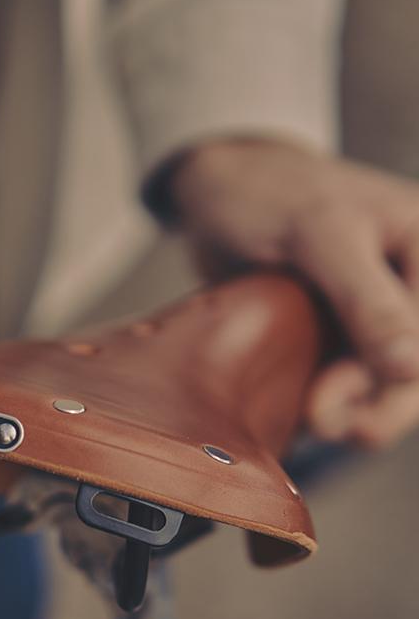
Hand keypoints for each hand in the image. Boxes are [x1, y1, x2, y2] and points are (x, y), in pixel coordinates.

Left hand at [170, 138, 418, 447]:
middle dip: (376, 408)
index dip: (399, 391)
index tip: (346, 419)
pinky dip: (333, 403)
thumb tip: (411, 369)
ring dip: (354, 411)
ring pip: (386, 383)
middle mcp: (412, 281)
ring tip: (311, 423)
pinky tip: (304, 415)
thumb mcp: (319, 235)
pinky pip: (353, 379)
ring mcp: (379, 309)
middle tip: (320, 425)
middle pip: (415, 372)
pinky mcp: (343, 331)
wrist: (219, 193)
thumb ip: (366, 298)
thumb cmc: (271, 196)